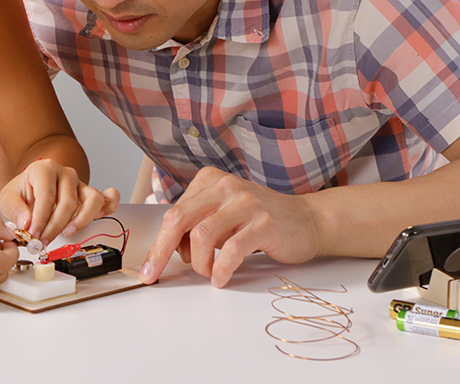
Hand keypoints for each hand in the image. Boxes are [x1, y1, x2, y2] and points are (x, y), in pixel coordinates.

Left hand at [0, 158, 119, 244]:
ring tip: (67, 233)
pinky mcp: (90, 194)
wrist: (31, 188)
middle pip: (68, 202)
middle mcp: (65, 173)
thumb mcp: (8, 198)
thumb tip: (27, 223)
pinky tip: (99, 218)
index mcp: (44, 169)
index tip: (33, 234)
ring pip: (92, 200)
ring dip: (80, 221)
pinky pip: (108, 198)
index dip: (40, 219)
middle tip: (43, 240)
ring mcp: (80, 183)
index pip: (46, 196)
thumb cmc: (23, 192)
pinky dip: (108, 208)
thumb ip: (15, 210)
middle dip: (55, 226)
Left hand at [138, 167, 323, 287]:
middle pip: (179, 219)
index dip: (160, 242)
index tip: (150, 266)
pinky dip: (221, 269)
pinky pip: (231, 250)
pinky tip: (221, 278)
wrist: (309, 220)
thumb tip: (170, 248)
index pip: (174, 212)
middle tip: (152, 274)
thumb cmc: (261, 222)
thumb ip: (197, 223)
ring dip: (199, 263)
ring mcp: (245, 203)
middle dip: (161, 251)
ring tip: (208, 273)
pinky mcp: (263, 224)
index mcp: (210, 181)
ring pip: (201, 235)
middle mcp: (225, 187)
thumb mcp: (223, 214)